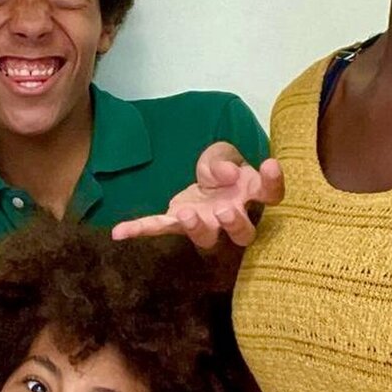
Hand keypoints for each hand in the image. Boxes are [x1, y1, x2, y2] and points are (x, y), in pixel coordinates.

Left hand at [112, 141, 284, 249]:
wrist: (203, 176)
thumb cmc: (221, 167)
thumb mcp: (222, 153)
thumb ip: (223, 162)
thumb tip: (227, 176)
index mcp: (251, 195)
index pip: (271, 195)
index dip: (273, 182)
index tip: (269, 163)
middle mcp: (233, 216)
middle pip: (243, 233)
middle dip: (236, 225)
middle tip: (226, 212)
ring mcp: (205, 223)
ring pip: (206, 237)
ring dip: (196, 228)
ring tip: (187, 214)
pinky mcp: (177, 222)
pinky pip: (160, 228)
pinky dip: (140, 228)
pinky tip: (119, 231)